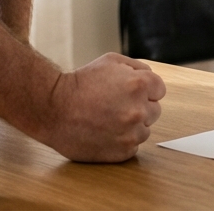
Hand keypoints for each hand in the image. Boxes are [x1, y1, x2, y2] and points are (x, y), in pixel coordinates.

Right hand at [40, 53, 165, 161]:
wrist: (54, 109)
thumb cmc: (80, 83)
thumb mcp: (110, 61)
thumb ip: (137, 67)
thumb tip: (151, 79)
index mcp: (139, 85)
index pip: (159, 90)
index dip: (144, 89)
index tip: (128, 92)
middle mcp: (139, 110)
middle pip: (155, 110)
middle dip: (139, 107)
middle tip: (115, 105)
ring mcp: (131, 133)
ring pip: (145, 130)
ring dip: (131, 125)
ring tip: (108, 119)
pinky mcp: (122, 151)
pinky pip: (133, 147)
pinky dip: (122, 141)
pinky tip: (105, 132)